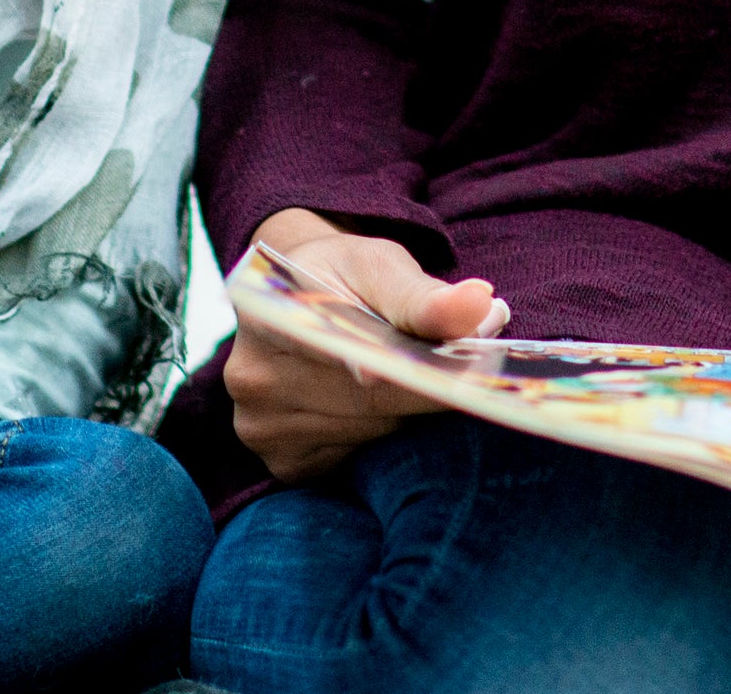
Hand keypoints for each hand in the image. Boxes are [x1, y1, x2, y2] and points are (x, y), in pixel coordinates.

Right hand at [229, 208, 506, 481]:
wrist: (297, 299)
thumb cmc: (342, 277)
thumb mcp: (379, 266)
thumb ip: (423, 294)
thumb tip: (479, 304)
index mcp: (266, 315)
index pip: (346, 350)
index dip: (402, 368)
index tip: (454, 377)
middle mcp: (252, 378)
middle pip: (370, 401)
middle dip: (427, 384)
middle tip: (470, 366)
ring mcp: (261, 427)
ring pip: (374, 433)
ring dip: (407, 410)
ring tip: (415, 375)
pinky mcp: (283, 462)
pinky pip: (358, 460)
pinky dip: (382, 436)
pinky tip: (376, 406)